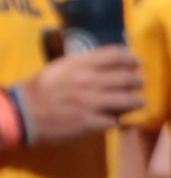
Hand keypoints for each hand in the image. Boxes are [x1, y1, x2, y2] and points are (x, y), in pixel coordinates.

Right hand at [18, 46, 141, 143]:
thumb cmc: (41, 87)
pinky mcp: (90, 122)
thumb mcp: (61, 66)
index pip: (116, 55)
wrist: (25, 113)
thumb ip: (85, 63)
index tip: (136, 63)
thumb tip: (109, 62)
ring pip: (128, 100)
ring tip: (138, 101)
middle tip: (139, 83)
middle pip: (128, 77)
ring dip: (136, 101)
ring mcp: (91, 102)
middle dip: (138, 80)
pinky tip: (117, 119)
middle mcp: (89, 80)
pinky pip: (115, 120)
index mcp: (81, 64)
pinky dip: (118, 120)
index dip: (131, 58)